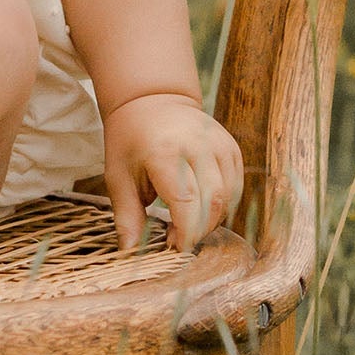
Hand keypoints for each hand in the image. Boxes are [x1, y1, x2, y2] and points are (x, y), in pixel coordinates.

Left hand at [101, 91, 243, 251]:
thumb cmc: (130, 141)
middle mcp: (198, 146)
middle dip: (198, 230)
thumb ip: (127, 216)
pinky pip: (236, 186)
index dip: (185, 232)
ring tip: (187, 221)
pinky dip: (222, 204)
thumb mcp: (118, 176)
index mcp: (165, 153)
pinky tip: (201, 205)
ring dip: (211, 219)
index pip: (186, 202)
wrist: (152, 101)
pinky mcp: (231, 148)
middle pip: (211, 204)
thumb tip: (130, 253)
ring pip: (228, 198)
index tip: (175, 247)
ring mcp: (219, 145)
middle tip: (178, 237)